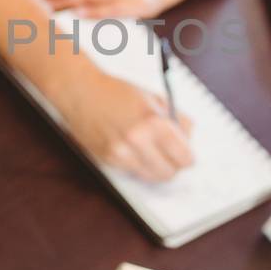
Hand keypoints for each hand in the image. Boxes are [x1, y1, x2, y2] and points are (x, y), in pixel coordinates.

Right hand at [55, 66, 193, 182]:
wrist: (81, 92)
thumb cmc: (117, 92)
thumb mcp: (154, 98)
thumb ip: (177, 119)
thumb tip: (189, 138)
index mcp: (153, 122)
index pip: (184, 157)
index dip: (187, 155)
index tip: (185, 153)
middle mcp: (137, 140)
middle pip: (169, 172)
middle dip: (173, 164)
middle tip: (170, 154)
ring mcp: (121, 153)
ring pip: (152, 177)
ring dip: (156, 168)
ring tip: (152, 152)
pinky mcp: (108, 160)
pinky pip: (133, 172)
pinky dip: (138, 165)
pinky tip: (133, 149)